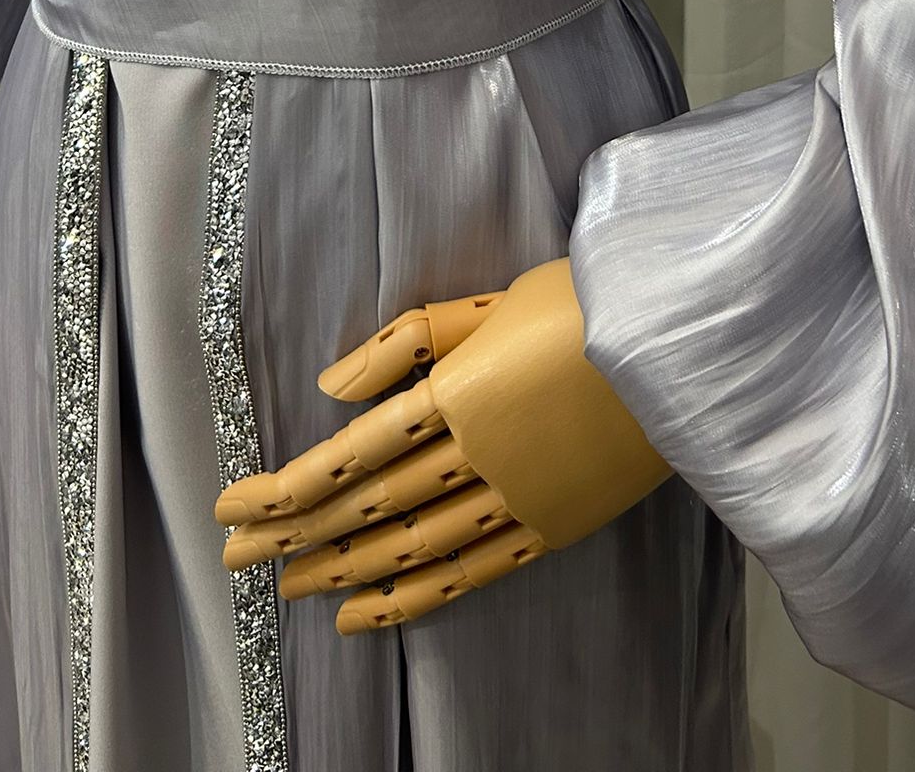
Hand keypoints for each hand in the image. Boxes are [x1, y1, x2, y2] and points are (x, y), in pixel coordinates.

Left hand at [214, 257, 670, 633]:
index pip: (352, 455)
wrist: (682, 344)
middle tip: (234, 559)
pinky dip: (415, 597)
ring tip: (288, 587)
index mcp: (458, 395)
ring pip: (412, 547)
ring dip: (342, 571)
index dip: (287, 486)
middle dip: (294, 535)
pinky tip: (368, 611)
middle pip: (369, 507)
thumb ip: (405, 343)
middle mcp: (479, 459)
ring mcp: (517, 500)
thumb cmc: (583, 304)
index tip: (232, 507)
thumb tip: (331, 387)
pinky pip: (471, 572)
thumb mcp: (487, 302)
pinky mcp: (552, 527)